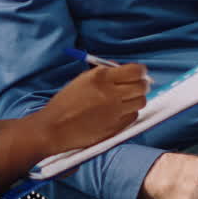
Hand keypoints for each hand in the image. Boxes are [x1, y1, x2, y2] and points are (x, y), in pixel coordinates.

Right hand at [27, 64, 147, 154]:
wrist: (55, 127)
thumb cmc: (66, 102)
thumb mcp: (83, 80)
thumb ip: (105, 74)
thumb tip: (124, 71)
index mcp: (101, 77)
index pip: (136, 70)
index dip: (141, 71)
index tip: (139, 73)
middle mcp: (111, 93)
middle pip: (142, 86)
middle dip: (141, 85)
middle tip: (136, 86)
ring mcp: (115, 111)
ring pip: (141, 101)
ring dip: (136, 99)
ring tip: (126, 100)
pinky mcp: (116, 126)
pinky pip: (133, 116)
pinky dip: (129, 112)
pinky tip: (118, 112)